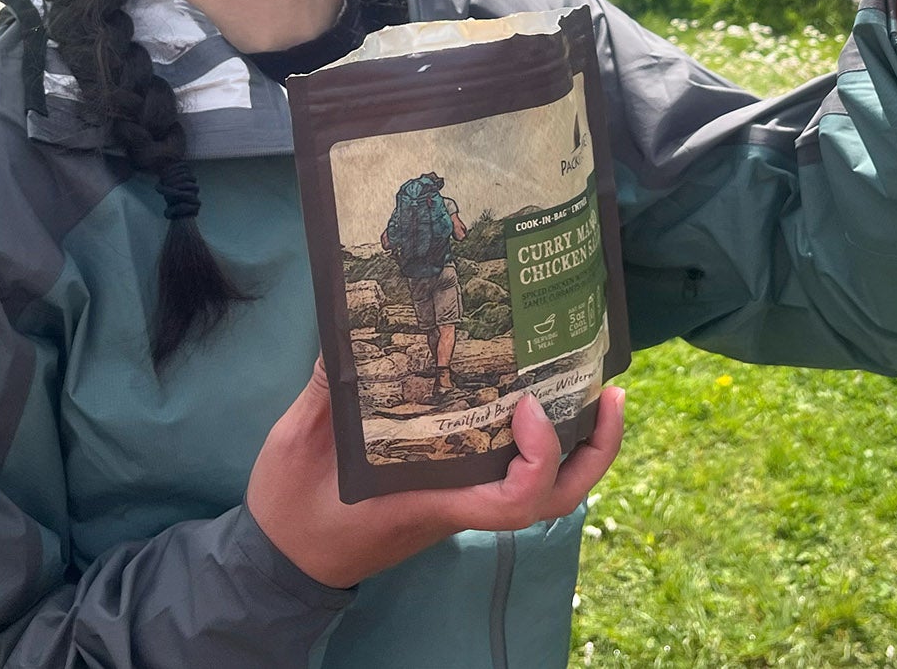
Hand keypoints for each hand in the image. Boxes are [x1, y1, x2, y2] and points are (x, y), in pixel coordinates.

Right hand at [247, 359, 626, 588]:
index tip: (531, 406)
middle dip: (595, 451)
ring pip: (542, 488)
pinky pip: (510, 467)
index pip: (516, 503)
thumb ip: (324, 393)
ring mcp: (460, 496)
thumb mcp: (297, 446)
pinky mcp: (451, 484)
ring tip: (593, 386)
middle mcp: (460, 502)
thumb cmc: (294, 511)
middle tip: (610, 393)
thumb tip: (345, 336)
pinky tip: (535, 392)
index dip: (542, 458)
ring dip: (577, 442)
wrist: (285, 560)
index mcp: (434, 502)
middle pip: (554, 499)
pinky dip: (537, 437)